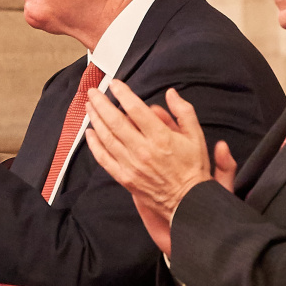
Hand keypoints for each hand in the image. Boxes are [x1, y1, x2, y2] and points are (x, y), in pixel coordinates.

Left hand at [82, 82, 213, 223]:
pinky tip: (89, 133)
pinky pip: (104, 159)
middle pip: (115, 121)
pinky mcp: (125, 177)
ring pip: (107, 138)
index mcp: (160, 137)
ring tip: (89, 106)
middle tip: (94, 92)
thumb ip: (183, 112)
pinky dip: (94, 145)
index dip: (122, 93)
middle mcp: (143, 150)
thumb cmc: (193, 169)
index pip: (136, 109)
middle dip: (101, 103)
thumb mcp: (196, 136)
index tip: (114, 84)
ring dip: (95, 119)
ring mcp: (131, 165)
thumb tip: (171, 93)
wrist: (189, 202)